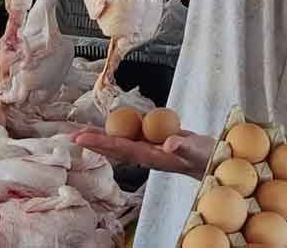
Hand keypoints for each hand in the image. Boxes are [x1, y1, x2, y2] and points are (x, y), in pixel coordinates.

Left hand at [72, 127, 214, 179]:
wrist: (215, 160)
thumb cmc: (207, 157)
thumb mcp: (196, 151)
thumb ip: (182, 146)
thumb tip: (168, 144)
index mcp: (152, 158)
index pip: (121, 149)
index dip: (101, 143)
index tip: (80, 139)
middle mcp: (146, 155)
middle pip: (114, 147)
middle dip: (93, 141)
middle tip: (71, 136)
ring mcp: (149, 149)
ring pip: (120, 142)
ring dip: (101, 137)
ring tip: (82, 131)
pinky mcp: (153, 143)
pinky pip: (132, 136)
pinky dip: (118, 130)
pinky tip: (109, 126)